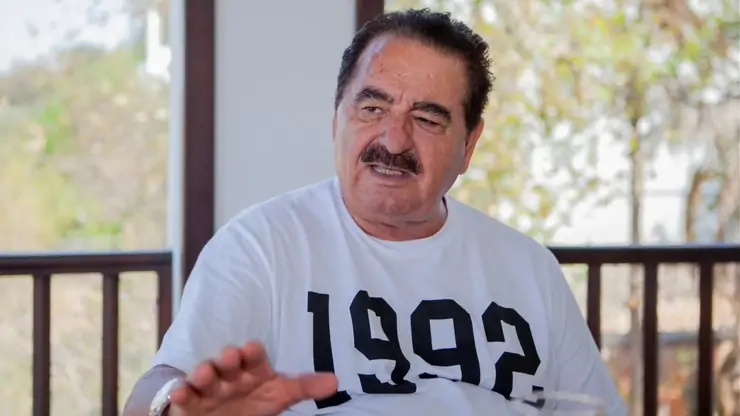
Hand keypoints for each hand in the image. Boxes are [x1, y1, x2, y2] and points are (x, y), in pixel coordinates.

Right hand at [169, 341, 337, 415]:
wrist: (219, 413)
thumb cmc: (252, 399)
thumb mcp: (279, 394)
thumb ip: (304, 387)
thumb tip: (336, 381)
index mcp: (252, 370)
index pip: (254, 358)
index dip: (253, 353)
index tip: (253, 347)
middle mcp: (229, 374)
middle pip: (229, 363)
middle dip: (229, 359)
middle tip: (231, 355)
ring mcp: (208, 386)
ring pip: (205, 376)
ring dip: (205, 373)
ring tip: (206, 372)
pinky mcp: (189, 401)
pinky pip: (184, 396)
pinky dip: (182, 393)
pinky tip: (182, 392)